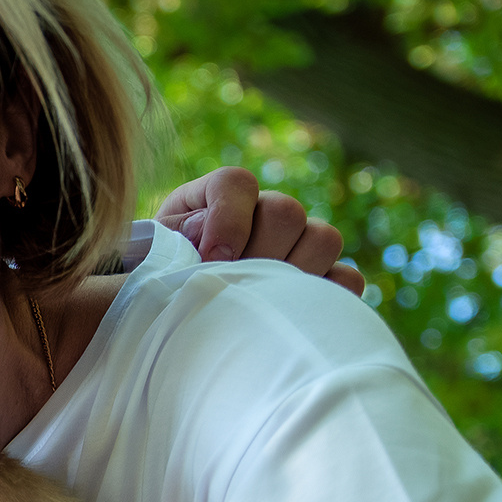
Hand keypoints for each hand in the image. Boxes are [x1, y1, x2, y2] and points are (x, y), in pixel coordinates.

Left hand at [155, 166, 363, 295]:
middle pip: (286, 212)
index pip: (236, 184)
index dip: (228, 219)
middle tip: (234, 285)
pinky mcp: (321, 277)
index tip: (211, 259)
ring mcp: (297, 243)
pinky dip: (325, 294)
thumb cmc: (159, 284)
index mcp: (217, 197)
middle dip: (259, 252)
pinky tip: (288, 313)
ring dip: (292, 273)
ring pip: (323, 239)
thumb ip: (176, 241)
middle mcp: (263, 213)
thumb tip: (214, 243)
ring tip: (259, 300)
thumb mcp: (155, 258)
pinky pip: (346, 278)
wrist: (171, 318)